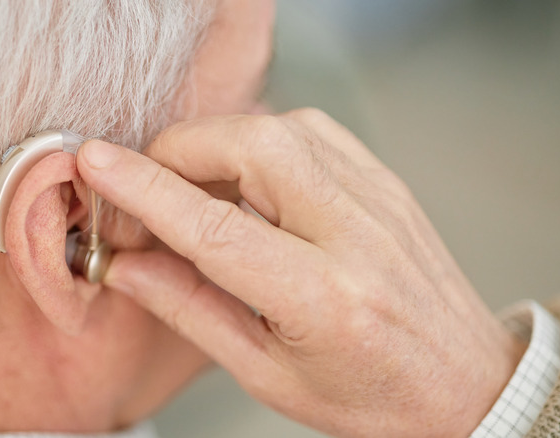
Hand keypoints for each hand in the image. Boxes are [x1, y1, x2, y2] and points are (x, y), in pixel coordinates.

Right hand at [76, 109, 526, 437]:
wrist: (462, 382)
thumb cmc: (372, 395)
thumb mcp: (267, 375)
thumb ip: (190, 311)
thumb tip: (128, 266)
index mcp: (322, 299)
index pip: (214, 227)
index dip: (145, 189)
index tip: (97, 164)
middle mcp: (356, 234)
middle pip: (252, 148)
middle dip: (179, 152)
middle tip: (149, 188)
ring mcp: (377, 198)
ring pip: (280, 127)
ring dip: (218, 146)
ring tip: (197, 191)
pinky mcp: (383, 180)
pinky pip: (311, 130)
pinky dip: (261, 143)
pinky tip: (249, 180)